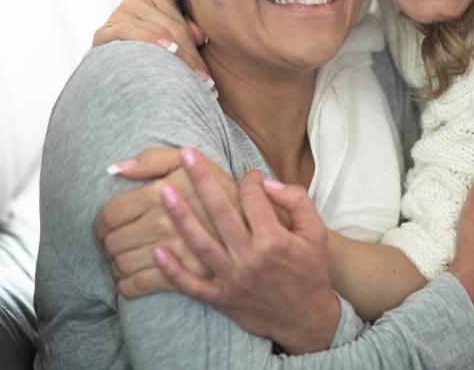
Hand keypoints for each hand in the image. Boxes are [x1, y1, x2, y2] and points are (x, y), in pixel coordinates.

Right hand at [91, 0, 212, 88]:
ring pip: (158, 29)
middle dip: (191, 57)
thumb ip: (187, 33)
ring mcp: (119, 12)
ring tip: (193, 80)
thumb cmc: (144, 54)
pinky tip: (168, 50)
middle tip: (206, 82)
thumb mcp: (170, 39)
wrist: (106, 73)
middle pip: (173, 28)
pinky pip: (131, 30)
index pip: (182, 21)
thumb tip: (203, 37)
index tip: (209, 75)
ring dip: (178, 56)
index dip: (197, 47)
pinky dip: (150, 38)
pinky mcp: (104, 31)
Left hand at [94, 146, 237, 297]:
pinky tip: (130, 276)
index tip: (105, 224)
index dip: (100, 222)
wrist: (256, 220)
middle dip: (106, 243)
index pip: (110, 215)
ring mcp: (175, 253)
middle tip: (111, 241)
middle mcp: (164, 224)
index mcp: (160, 195)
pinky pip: (139, 287)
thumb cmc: (219, 186)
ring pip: (123, 265)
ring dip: (115, 264)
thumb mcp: (186, 161)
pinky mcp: (186, 276)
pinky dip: (126, 285)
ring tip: (121, 257)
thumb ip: (150, 160)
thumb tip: (115, 169)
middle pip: (112, 242)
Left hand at [153, 149, 339, 353]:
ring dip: (181, 217)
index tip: (250, 174)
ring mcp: (233, 280)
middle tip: (186, 155)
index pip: (253, 198)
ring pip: (201, 244)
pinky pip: (192, 286)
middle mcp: (250, 258)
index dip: (250, 179)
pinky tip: (157, 251)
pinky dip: (173, 271)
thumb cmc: (310, 269)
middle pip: (220, 212)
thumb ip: (297, 200)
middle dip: (202, 180)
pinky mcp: (221, 299)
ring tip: (164, 192)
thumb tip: (267, 182)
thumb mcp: (316, 231)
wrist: (306, 319)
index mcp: (274, 239)